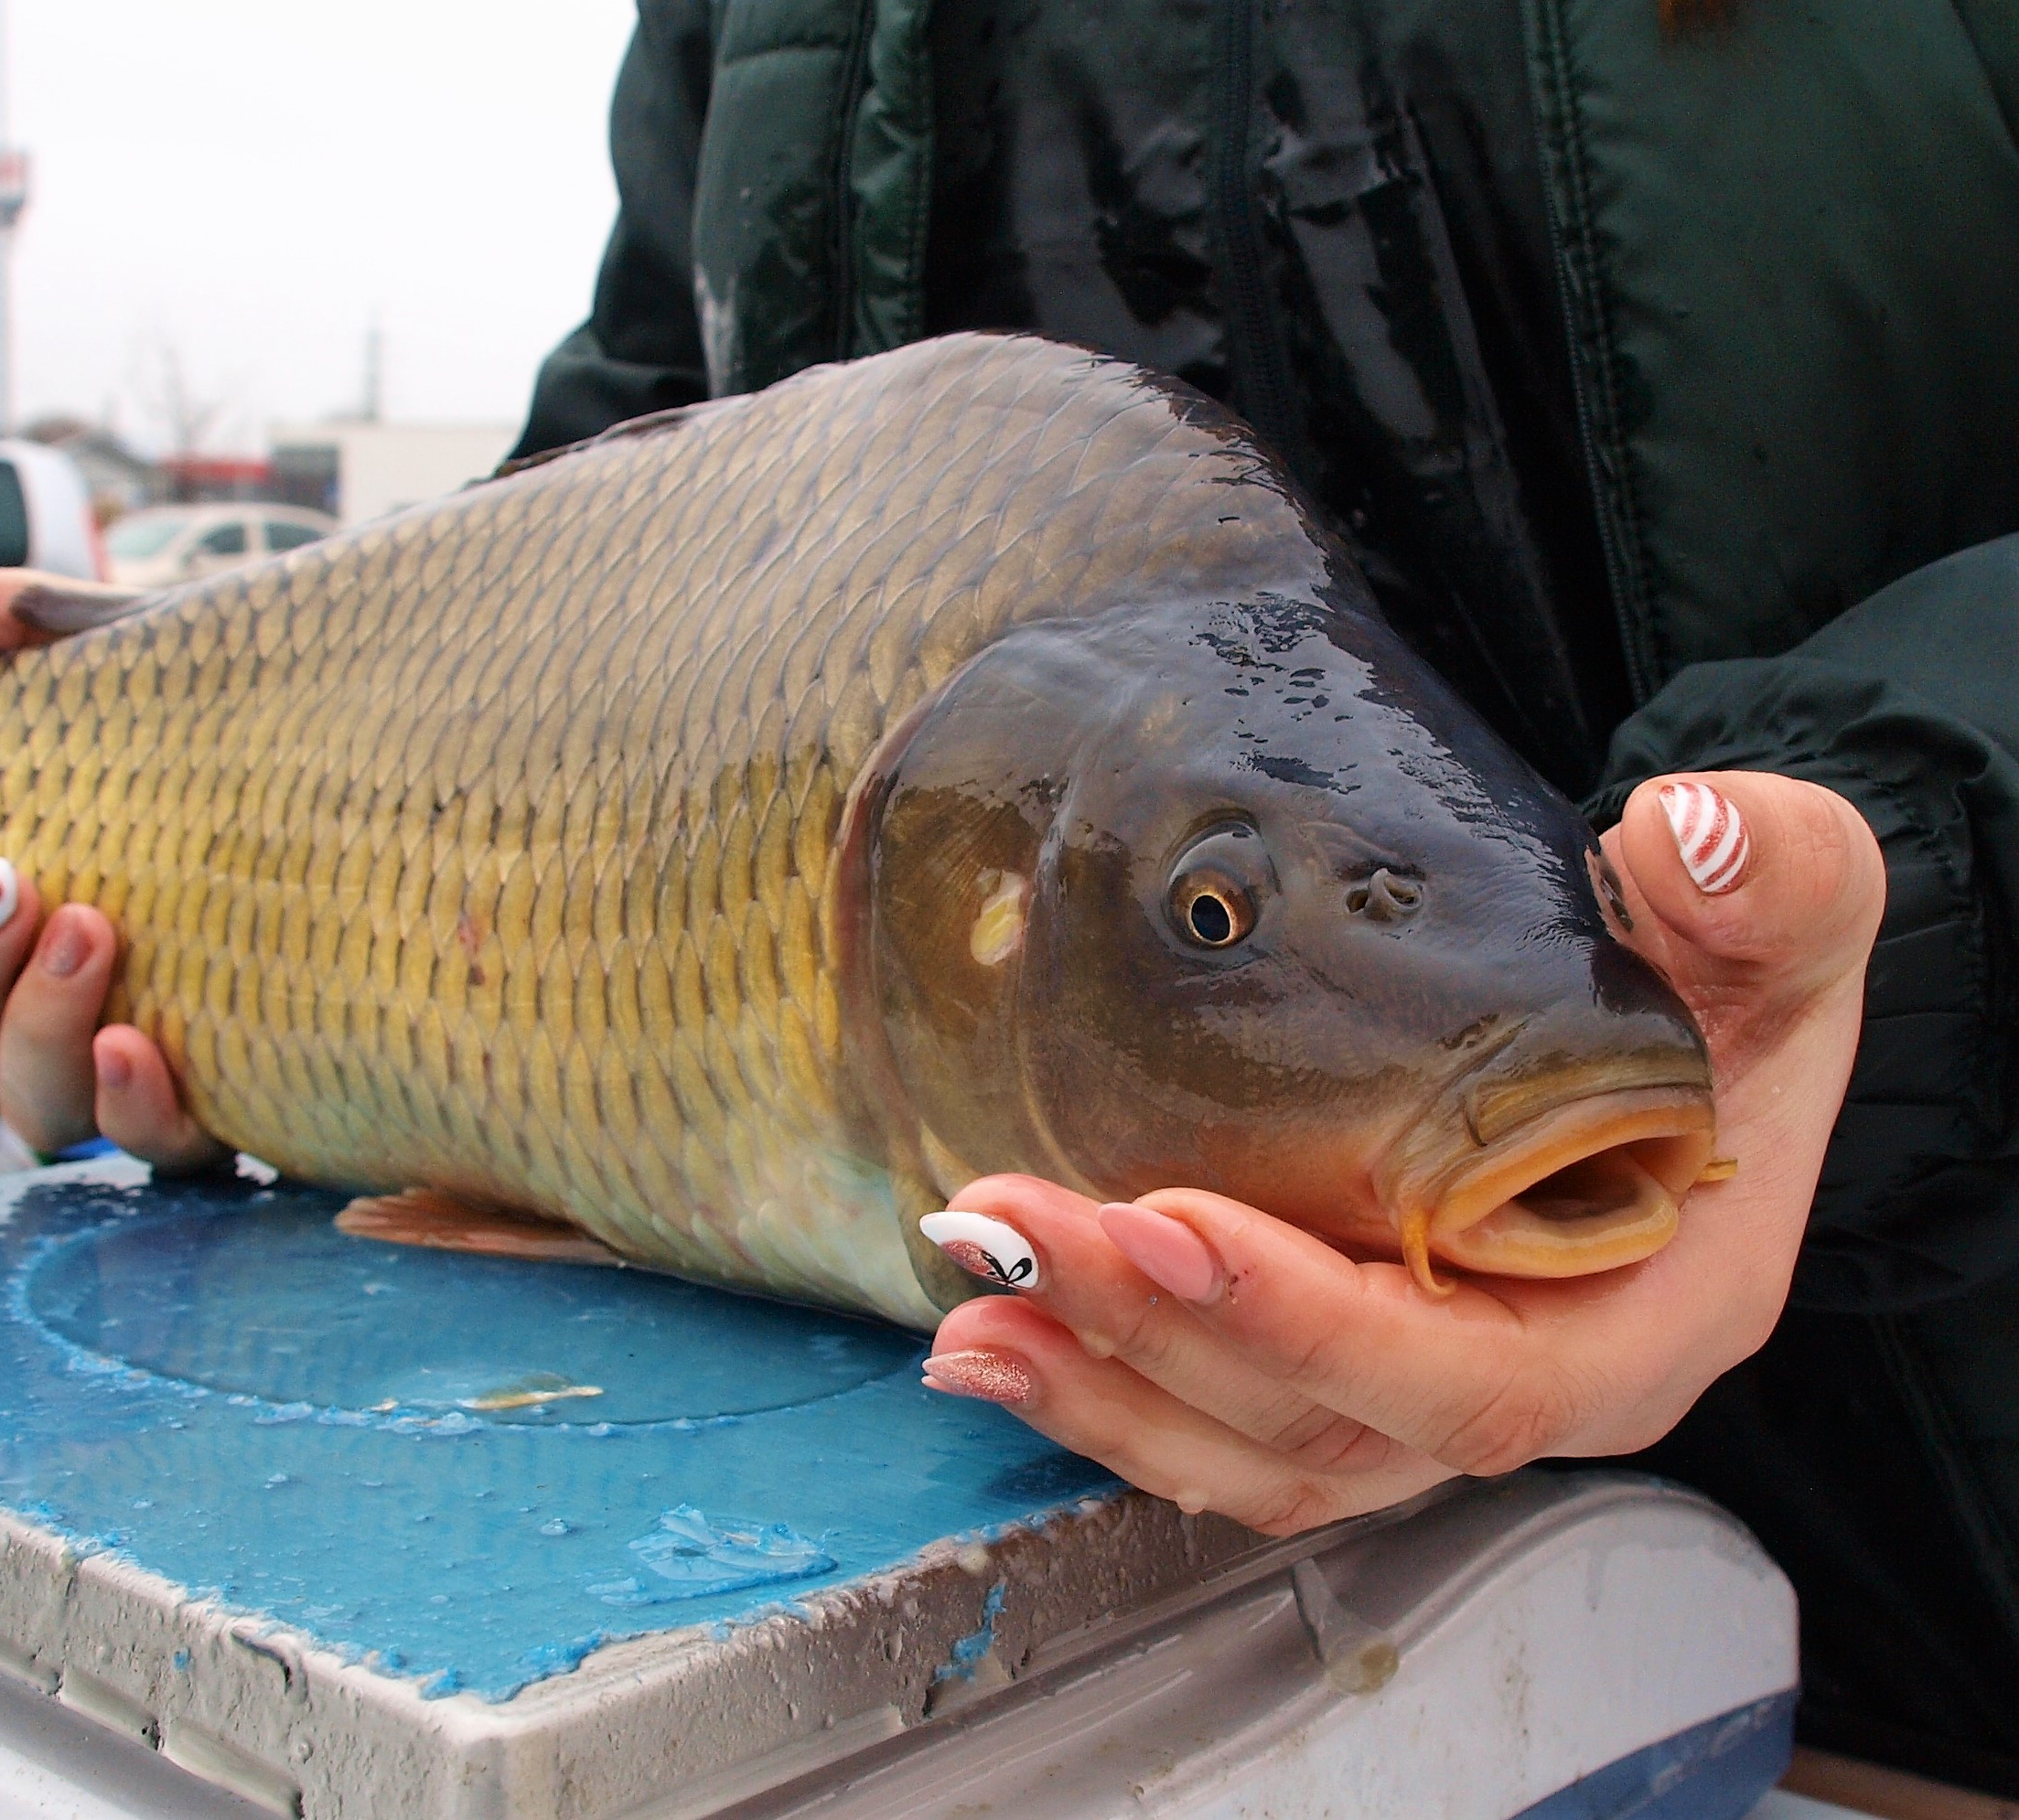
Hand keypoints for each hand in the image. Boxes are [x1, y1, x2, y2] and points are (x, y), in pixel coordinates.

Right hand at [0, 567, 223, 1170]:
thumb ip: (28, 630)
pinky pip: (173, 1147)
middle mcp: (75, 1016)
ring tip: (88, 936)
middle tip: (21, 890)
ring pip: (43, 1114)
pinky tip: (140, 1048)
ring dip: (39, 1040)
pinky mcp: (250, 1099)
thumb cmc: (263, 729)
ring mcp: (159, 1064)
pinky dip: (139, 1109)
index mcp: (25, 937)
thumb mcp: (149, 669)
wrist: (422, 775)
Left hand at [920, 771, 1884, 1534]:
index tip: (1168, 1220)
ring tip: (968, 1315)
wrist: (1687, 1011)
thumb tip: (1685, 836)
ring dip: (1099, 1392)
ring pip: (1252, 1452)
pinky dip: (1104, 1393)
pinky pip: (1220, 1426)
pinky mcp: (1346, 1370)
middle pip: (1324, 1424)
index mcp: (1647, 1314)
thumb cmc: (1733, 980)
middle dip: (1154, 1338)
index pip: (1478, 1381)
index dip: (1316, 1324)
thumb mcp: (1784, 918)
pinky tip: (998, 1332)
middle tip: (1014, 1225)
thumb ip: (1771, 882)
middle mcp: (1532, 1382)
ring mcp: (1426, 1393)